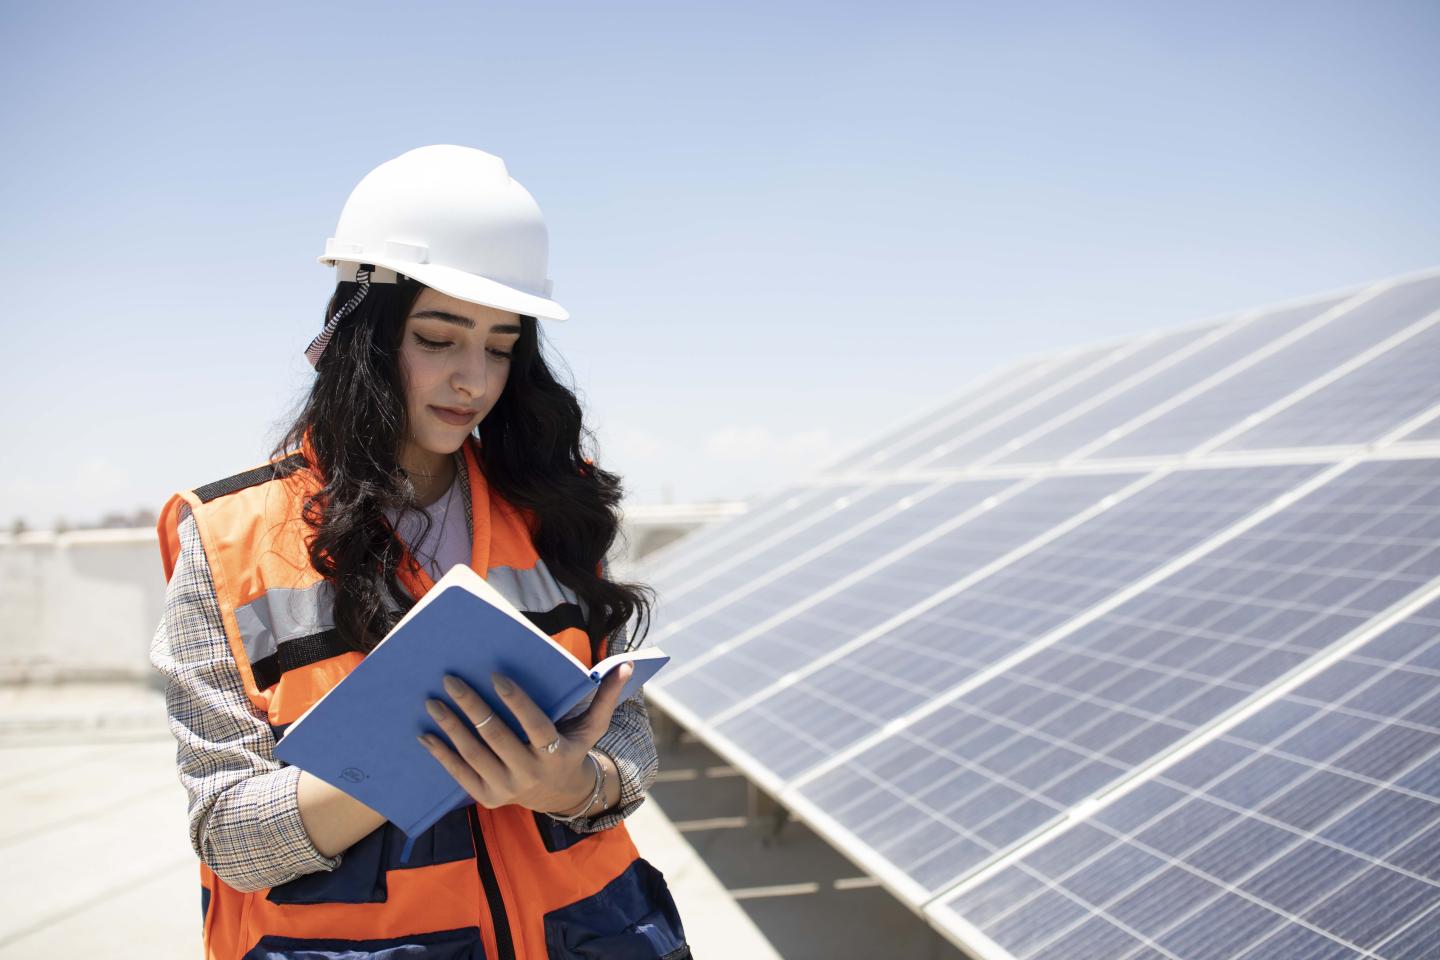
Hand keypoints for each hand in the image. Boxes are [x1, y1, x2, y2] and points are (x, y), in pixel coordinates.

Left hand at [417, 662, 634, 814]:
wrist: (558, 794)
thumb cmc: (572, 748)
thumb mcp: (592, 726)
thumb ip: (606, 696)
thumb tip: (626, 664)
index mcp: (556, 753)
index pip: (535, 726)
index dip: (516, 702)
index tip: (496, 676)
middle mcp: (531, 773)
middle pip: (497, 738)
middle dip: (472, 707)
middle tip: (451, 681)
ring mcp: (507, 788)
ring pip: (474, 755)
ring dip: (451, 728)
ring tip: (433, 702)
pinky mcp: (488, 798)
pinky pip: (461, 775)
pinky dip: (442, 755)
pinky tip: (426, 735)